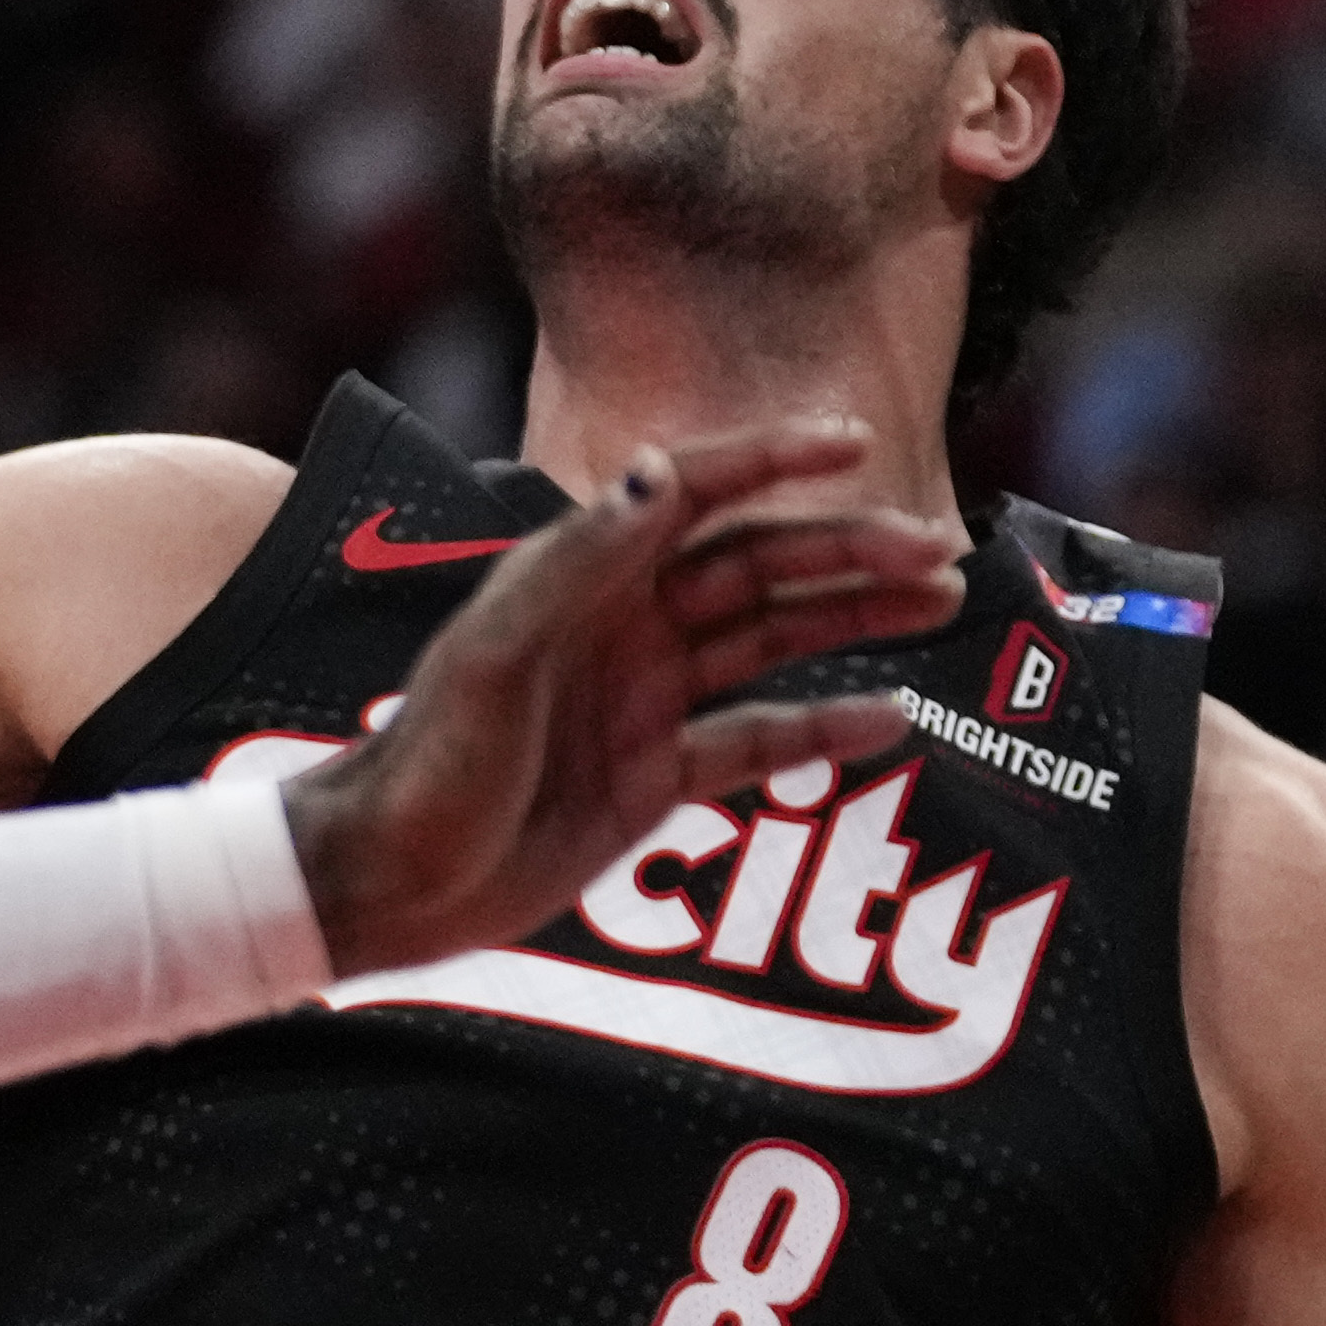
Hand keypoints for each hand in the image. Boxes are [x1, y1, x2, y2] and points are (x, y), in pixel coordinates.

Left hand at [284, 422, 970, 970]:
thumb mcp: (495, 655)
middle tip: (939, 546)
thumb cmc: (424, 762)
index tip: (853, 441)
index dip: (771, 461)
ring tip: (939, 600)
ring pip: (769, 642)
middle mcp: (620, 625)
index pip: (692, 495)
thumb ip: (577, 562)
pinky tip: (889, 717)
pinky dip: (821, 729)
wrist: (386, 884)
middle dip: (846, 549)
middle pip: (755, 566)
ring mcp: (642, 700)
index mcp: (580, 577)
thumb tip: (657, 469)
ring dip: (852, 619)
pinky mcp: (651, 778)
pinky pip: (755, 741)